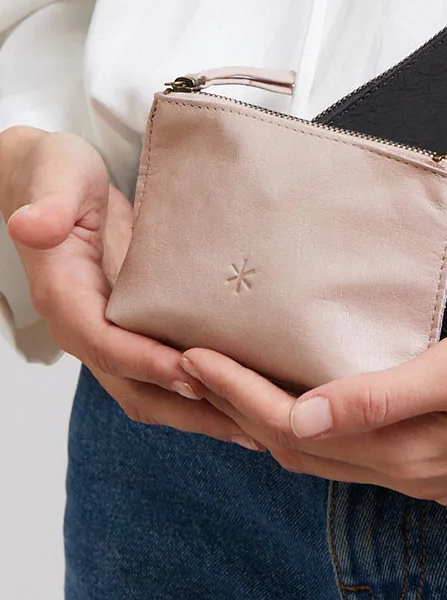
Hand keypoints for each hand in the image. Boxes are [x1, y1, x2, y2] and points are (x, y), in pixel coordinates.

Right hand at [0, 125, 262, 448]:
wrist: (54, 180)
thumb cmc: (57, 175)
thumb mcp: (55, 177)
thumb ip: (48, 206)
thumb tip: (30, 223)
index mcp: (66, 298)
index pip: (106, 344)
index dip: (148, 362)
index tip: (195, 374)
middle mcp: (87, 327)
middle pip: (136, 387)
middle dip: (191, 408)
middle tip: (249, 421)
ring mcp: (112, 333)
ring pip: (154, 390)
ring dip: (203, 411)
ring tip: (262, 425)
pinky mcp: (135, 327)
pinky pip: (167, 370)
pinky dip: (205, 388)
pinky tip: (250, 393)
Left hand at [178, 307, 446, 500]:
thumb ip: (384, 396)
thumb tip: (302, 418)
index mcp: (407, 452)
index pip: (295, 428)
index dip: (238, 394)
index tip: (192, 355)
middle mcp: (410, 472)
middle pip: (301, 450)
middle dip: (238, 412)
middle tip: (190, 368)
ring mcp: (432, 471)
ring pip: (329, 455)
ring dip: (275, 423)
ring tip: (234, 382)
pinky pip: (362, 449)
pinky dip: (321, 426)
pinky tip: (318, 399)